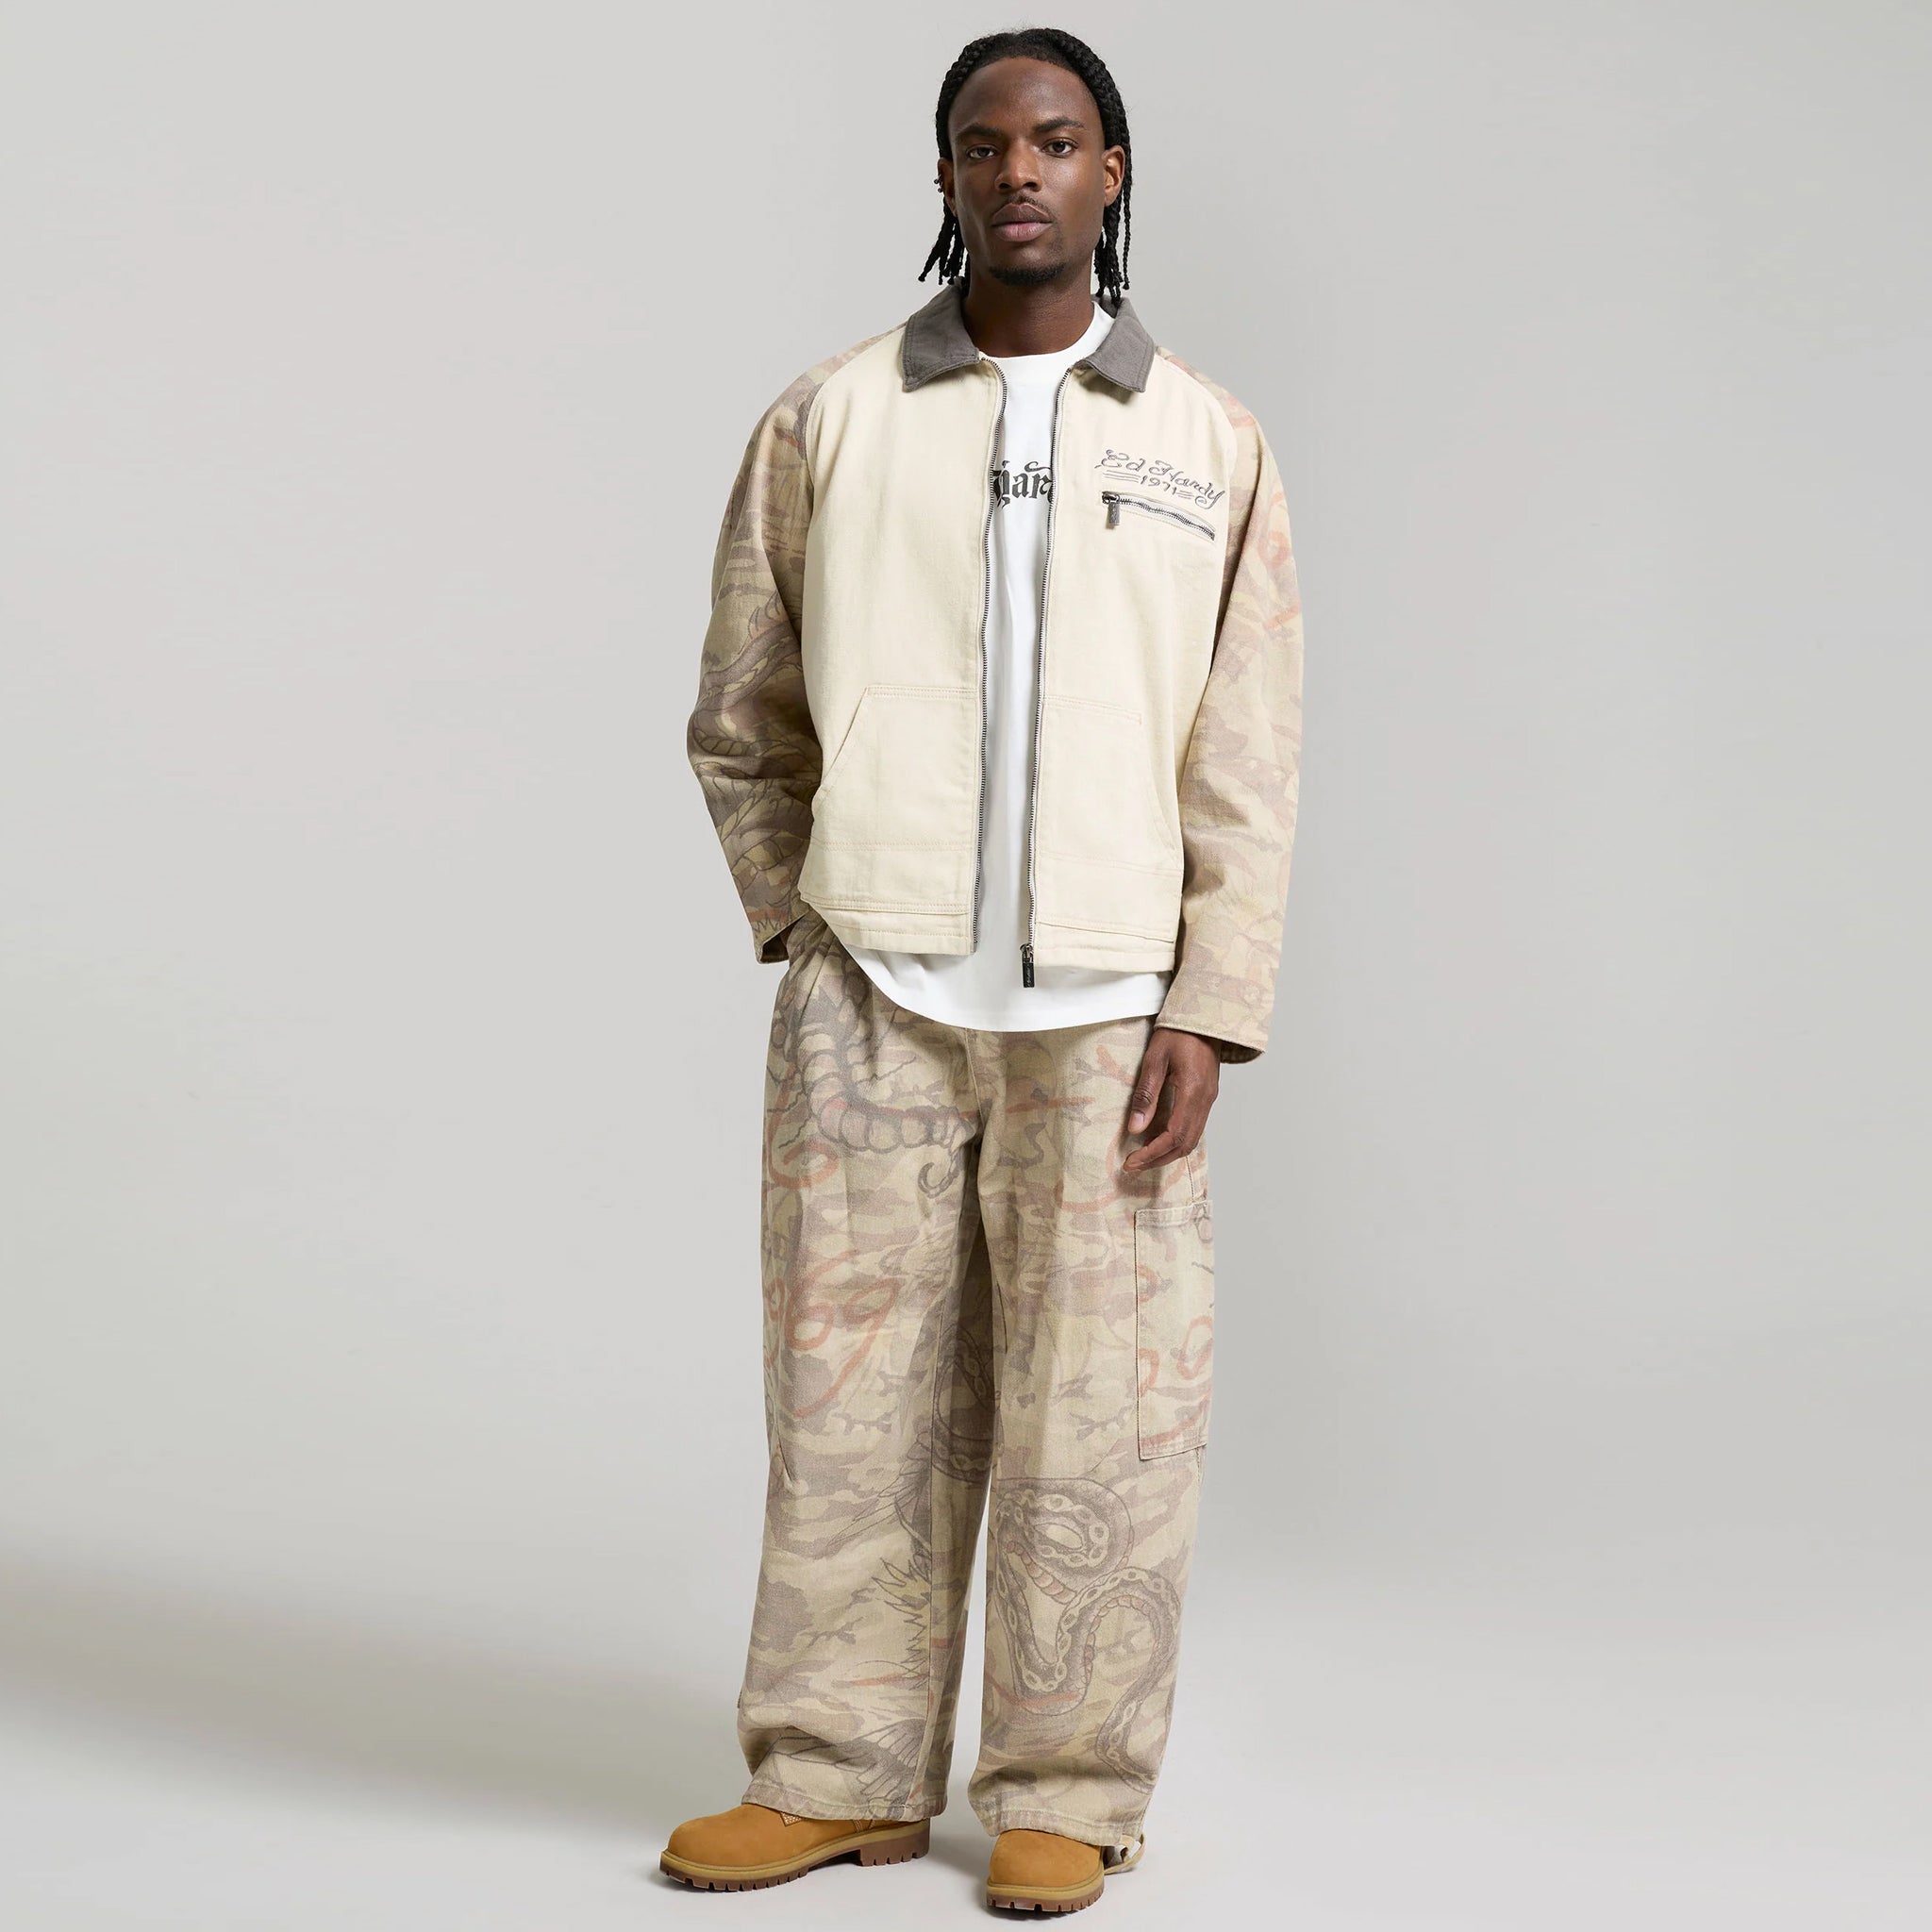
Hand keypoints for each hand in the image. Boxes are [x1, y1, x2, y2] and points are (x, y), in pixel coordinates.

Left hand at [1122, 1027, 1218, 1171]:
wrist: (1203, 1016)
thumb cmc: (1177, 1033)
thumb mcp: (1154, 1060)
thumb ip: (1145, 1095)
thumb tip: (1135, 1128)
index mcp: (1192, 1091)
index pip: (1173, 1135)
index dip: (1152, 1153)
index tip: (1132, 1161)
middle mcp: (1205, 1100)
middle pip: (1185, 1144)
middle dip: (1158, 1159)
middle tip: (1133, 1166)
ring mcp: (1209, 1099)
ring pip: (1192, 1139)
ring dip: (1168, 1153)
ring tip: (1144, 1157)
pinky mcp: (1207, 1096)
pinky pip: (1195, 1127)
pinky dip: (1177, 1140)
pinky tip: (1159, 1139)